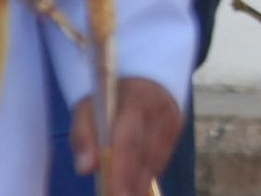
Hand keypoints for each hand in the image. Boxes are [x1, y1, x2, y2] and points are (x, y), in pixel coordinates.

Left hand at [70, 77, 181, 195]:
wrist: (142, 77)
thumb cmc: (108, 97)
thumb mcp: (86, 107)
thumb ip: (83, 135)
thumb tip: (85, 169)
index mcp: (136, 99)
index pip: (129, 139)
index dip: (122, 170)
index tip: (115, 194)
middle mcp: (159, 109)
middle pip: (145, 153)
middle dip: (131, 183)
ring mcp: (172, 119)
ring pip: (156, 159)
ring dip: (140, 182)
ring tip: (127, 195)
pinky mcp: (177, 128)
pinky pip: (163, 158)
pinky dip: (149, 174)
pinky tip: (136, 186)